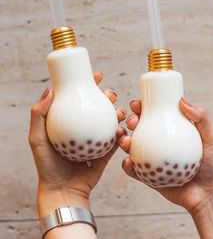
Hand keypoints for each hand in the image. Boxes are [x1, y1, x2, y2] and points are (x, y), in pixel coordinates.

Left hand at [28, 72, 125, 217]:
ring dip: (118, 113)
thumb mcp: (37, 138)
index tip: (97, 75)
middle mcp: (83, 128)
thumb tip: (50, 89)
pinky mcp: (105, 152)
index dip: (89, 84)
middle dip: (108, 96)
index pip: (79, 98)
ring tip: (119, 112)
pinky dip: (121, 134)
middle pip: (99, 106)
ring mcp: (95, 140)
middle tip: (111, 94)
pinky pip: (116, 141)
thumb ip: (39, 114)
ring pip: (110, 120)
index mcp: (69, 122)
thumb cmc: (47, 165)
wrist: (62, 191)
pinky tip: (122, 130)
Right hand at [119, 97, 212, 213]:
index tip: (138, 104)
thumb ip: (202, 118)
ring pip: (132, 146)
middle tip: (132, 121)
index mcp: (171, 131)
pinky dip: (127, 165)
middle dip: (131, 121)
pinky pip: (133, 169)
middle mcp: (159, 143)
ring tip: (126, 140)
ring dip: (124, 140)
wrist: (210, 195)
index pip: (154, 115)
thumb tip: (182, 101)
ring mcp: (152, 159)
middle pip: (140, 128)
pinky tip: (128, 162)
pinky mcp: (148, 176)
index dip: (143, 108)